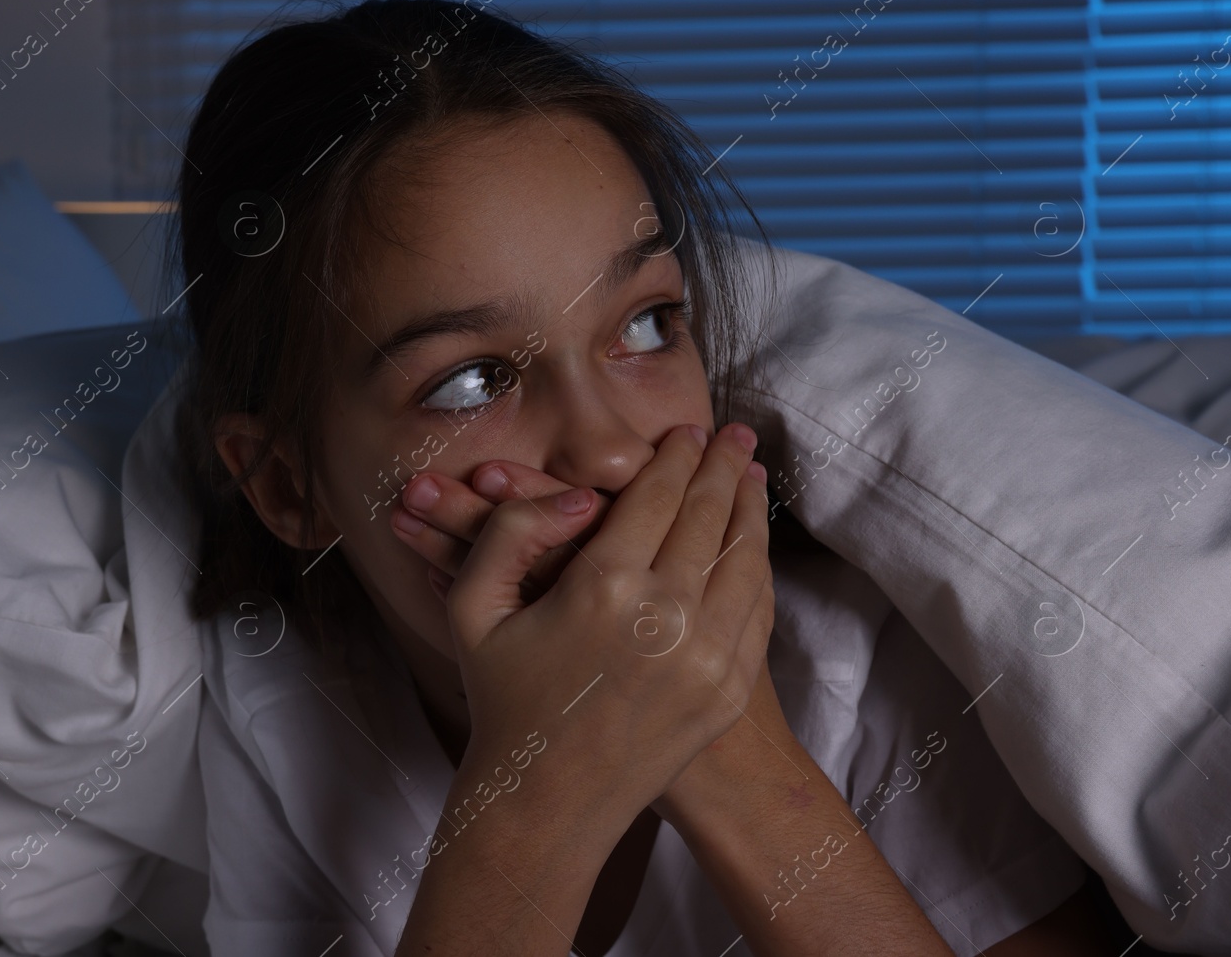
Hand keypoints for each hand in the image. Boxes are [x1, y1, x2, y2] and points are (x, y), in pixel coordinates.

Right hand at [412, 423, 775, 840]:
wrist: (547, 802)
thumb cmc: (504, 699)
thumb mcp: (473, 608)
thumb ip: (511, 532)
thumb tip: (577, 494)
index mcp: (602, 588)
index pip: (656, 495)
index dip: (675, 455)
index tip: (687, 429)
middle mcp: (665, 618)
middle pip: (708, 516)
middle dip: (723, 466)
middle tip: (734, 434)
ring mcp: (707, 658)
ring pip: (745, 558)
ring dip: (749, 508)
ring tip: (749, 474)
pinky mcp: (728, 691)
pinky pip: (756, 609)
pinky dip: (758, 565)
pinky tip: (749, 543)